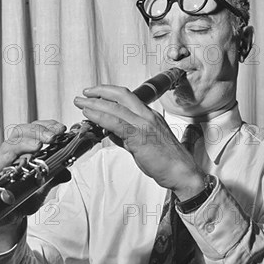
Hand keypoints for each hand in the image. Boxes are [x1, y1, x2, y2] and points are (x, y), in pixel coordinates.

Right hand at [0, 120, 70, 227]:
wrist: (11, 218)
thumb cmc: (25, 198)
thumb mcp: (44, 186)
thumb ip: (55, 177)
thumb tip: (67, 172)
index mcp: (25, 150)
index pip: (34, 130)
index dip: (47, 126)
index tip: (61, 128)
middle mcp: (12, 154)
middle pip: (21, 132)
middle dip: (39, 131)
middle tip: (53, 136)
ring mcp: (1, 165)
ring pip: (9, 145)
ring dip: (24, 143)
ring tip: (38, 145)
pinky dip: (3, 160)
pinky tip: (12, 157)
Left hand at [74, 85, 205, 200]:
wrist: (181, 172)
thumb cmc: (167, 162)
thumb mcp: (143, 145)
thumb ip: (127, 137)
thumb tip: (111, 132)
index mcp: (151, 116)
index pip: (128, 97)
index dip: (110, 93)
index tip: (96, 94)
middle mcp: (148, 116)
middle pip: (121, 95)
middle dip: (100, 91)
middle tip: (85, 93)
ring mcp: (144, 124)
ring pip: (116, 107)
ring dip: (95, 104)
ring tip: (81, 103)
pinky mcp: (139, 136)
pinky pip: (116, 123)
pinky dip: (100, 117)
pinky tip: (90, 116)